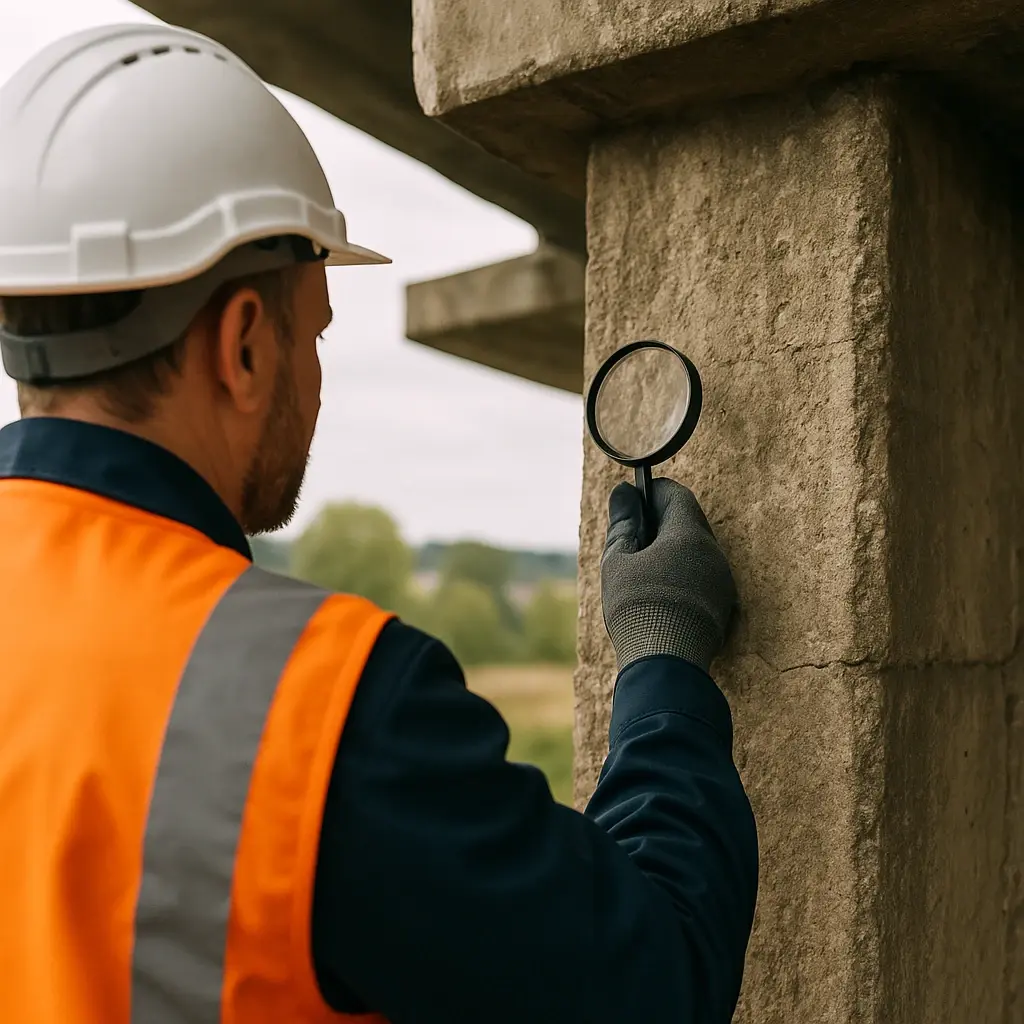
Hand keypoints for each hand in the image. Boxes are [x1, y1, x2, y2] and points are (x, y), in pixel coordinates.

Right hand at [601, 478, 736, 672]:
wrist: (664, 667)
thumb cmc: (636, 610)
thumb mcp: (618, 561)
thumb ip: (623, 523)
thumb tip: (623, 493)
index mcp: (689, 537)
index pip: (677, 496)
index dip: (653, 492)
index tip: (634, 499)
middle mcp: (714, 555)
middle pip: (690, 523)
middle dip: (661, 522)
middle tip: (632, 535)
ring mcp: (722, 583)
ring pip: (697, 552)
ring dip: (672, 550)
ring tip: (641, 568)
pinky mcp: (723, 608)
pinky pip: (703, 577)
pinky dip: (682, 574)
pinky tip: (659, 593)